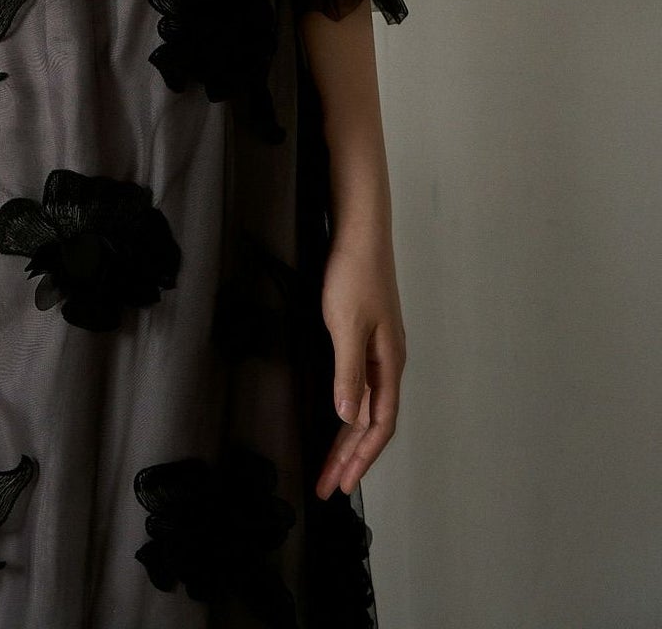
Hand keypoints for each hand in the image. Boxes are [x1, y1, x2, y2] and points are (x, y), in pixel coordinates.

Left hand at [314, 234, 406, 499]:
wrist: (359, 231)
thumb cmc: (354, 274)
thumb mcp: (346, 325)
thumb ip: (348, 374)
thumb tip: (350, 419)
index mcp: (388, 364)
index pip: (380, 425)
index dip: (360, 457)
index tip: (340, 483)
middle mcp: (387, 362)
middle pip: (373, 422)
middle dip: (351, 457)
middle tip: (328, 486)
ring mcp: (378, 349)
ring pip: (366, 406)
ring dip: (348, 438)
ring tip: (330, 464)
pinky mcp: (365, 336)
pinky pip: (361, 386)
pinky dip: (349, 410)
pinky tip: (339, 418)